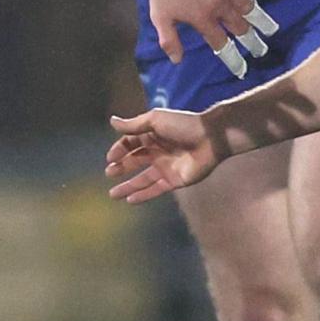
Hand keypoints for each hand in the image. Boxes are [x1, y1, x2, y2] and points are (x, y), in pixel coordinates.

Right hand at [105, 109, 221, 202]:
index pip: (130, 143)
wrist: (210, 138)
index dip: (119, 150)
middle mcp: (157, 151)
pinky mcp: (174, 180)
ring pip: (142, 179)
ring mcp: (166, 167)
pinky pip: (155, 189)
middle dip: (121, 167)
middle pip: (135, 161)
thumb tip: (112, 121)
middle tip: (109, 173)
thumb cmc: (183, 125)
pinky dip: (143, 195)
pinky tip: (130, 200)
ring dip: (128, 186)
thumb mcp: (155, 120)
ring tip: (113, 194)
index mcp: (152, 135)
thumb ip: (133, 125)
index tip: (110, 158)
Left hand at [145, 0, 277, 77]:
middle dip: (252, 43)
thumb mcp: (161, 18)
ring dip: (259, 21)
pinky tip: (253, 4)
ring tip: (269, 30)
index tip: (241, 70)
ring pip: (249, 9)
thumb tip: (177, 60)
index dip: (233, 60)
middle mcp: (219, 7)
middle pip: (241, 29)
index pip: (223, 45)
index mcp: (204, 19)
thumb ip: (170, 40)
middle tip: (259, 51)